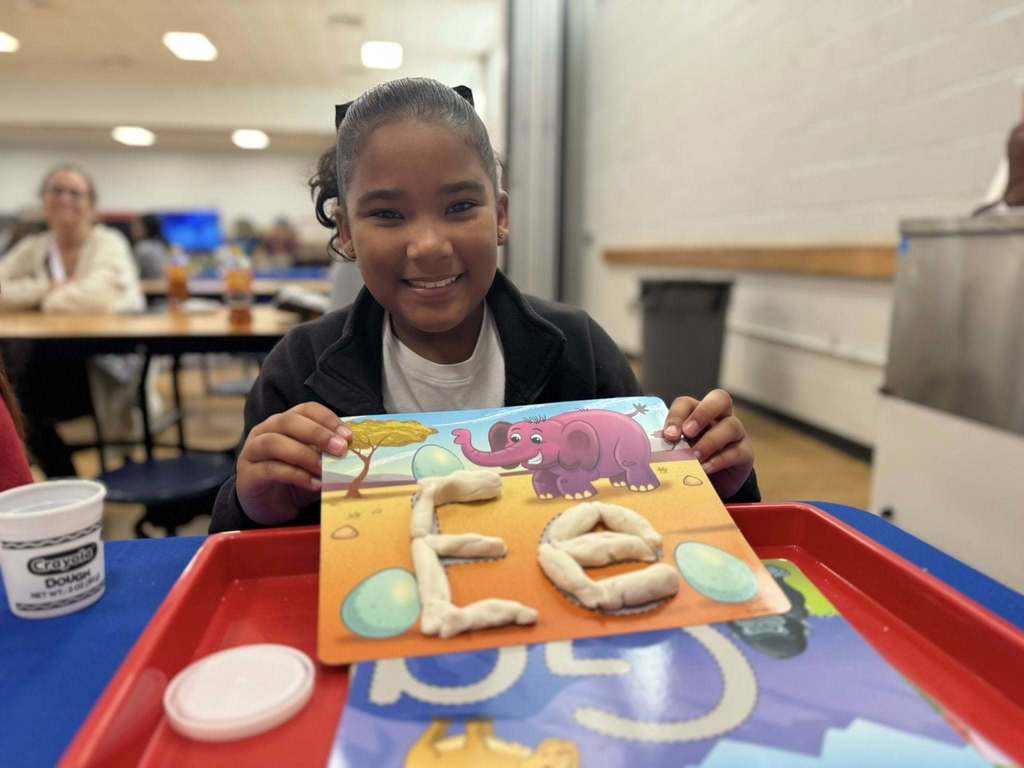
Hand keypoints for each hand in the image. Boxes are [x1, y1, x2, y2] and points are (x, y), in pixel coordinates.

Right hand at [236, 402, 350, 524]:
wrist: (268, 505)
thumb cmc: (294, 478)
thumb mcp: (315, 463)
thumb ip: (328, 454)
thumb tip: (354, 451)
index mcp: (284, 422)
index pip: (305, 409)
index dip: (327, 419)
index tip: (348, 435)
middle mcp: (265, 430)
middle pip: (289, 421)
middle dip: (318, 433)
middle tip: (341, 449)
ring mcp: (252, 451)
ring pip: (274, 443)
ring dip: (304, 454)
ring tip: (324, 468)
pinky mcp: (248, 474)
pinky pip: (270, 469)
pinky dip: (295, 476)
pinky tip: (313, 484)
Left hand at [662, 389, 753, 498]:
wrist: (713, 485)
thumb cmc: (691, 462)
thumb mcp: (678, 451)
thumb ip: (670, 445)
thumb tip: (650, 446)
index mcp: (697, 413)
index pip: (687, 403)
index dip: (676, 415)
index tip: (668, 435)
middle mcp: (719, 417)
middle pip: (720, 399)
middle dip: (702, 413)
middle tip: (687, 432)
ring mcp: (736, 433)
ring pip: (731, 425)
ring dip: (711, 441)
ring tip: (695, 456)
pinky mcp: (745, 453)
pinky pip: (737, 451)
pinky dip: (720, 459)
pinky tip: (706, 469)